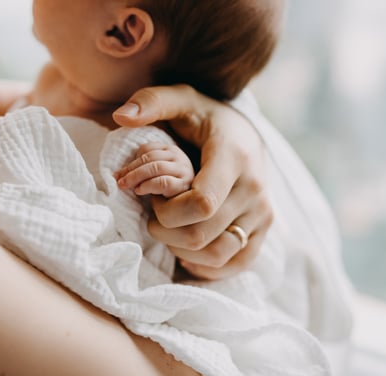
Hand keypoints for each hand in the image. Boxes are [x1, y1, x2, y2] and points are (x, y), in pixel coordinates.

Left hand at [113, 85, 272, 279]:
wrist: (245, 135)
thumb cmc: (205, 120)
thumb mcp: (181, 100)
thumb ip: (152, 102)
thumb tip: (121, 116)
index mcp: (235, 157)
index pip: (201, 203)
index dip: (167, 211)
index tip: (152, 198)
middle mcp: (255, 189)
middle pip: (202, 234)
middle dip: (165, 232)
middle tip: (153, 216)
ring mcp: (263, 213)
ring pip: (216, 255)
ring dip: (182, 251)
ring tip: (170, 230)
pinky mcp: (263, 231)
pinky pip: (235, 264)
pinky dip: (206, 265)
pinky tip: (188, 249)